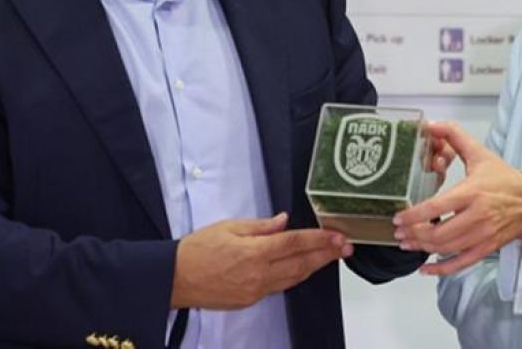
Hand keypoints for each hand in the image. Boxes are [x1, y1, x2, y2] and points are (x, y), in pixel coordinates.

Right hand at [170, 212, 351, 308]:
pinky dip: (296, 277)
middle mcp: (258, 274)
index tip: (337, 235)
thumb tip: (284, 221)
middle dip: (326, 254)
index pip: (295, 243)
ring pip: (294, 278)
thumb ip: (260, 226)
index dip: (319, 239)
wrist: (174, 279)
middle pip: (301, 263)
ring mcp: (256, 290)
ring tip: (332, 257)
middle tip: (346, 247)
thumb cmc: (197, 249)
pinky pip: (280, 287)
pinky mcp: (250, 300)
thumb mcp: (228, 227)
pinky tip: (305, 269)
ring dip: (315, 267)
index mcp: (253, 252)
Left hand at [392, 122, 521, 275]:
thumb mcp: (480, 154)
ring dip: (423, 248)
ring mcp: (482, 235)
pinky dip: (442, 269)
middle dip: (415, 235)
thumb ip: (455, 136)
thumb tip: (431, 124)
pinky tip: (426, 269)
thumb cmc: (505, 178)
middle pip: (440, 232)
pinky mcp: (487, 248)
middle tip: (398, 232)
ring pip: (447, 248)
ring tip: (407, 243)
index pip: (438, 207)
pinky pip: (462, 263)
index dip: (415, 215)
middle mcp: (477, 216)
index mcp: (473, 192)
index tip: (399, 217)